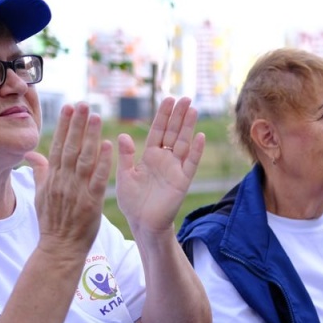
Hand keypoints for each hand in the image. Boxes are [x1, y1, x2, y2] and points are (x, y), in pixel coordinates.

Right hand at [24, 102, 112, 256]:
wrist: (59, 249)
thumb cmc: (51, 223)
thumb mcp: (40, 196)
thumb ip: (39, 172)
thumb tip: (31, 154)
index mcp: (52, 178)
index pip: (58, 146)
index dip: (64, 126)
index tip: (69, 108)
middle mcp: (63, 181)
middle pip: (71, 148)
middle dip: (77, 125)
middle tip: (83, 104)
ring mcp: (77, 191)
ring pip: (84, 159)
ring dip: (90, 137)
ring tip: (96, 117)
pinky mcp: (91, 203)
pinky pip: (98, 179)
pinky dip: (104, 162)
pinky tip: (109, 145)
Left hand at [115, 97, 204, 235]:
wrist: (143, 224)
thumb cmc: (132, 202)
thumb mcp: (124, 176)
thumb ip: (126, 156)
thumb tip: (122, 136)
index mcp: (149, 156)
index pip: (158, 131)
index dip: (163, 116)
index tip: (168, 99)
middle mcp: (164, 159)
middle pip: (173, 133)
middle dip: (178, 116)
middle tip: (185, 98)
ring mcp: (175, 169)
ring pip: (183, 143)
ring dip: (188, 127)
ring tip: (193, 109)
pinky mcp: (182, 181)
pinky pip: (190, 163)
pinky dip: (195, 150)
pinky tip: (199, 136)